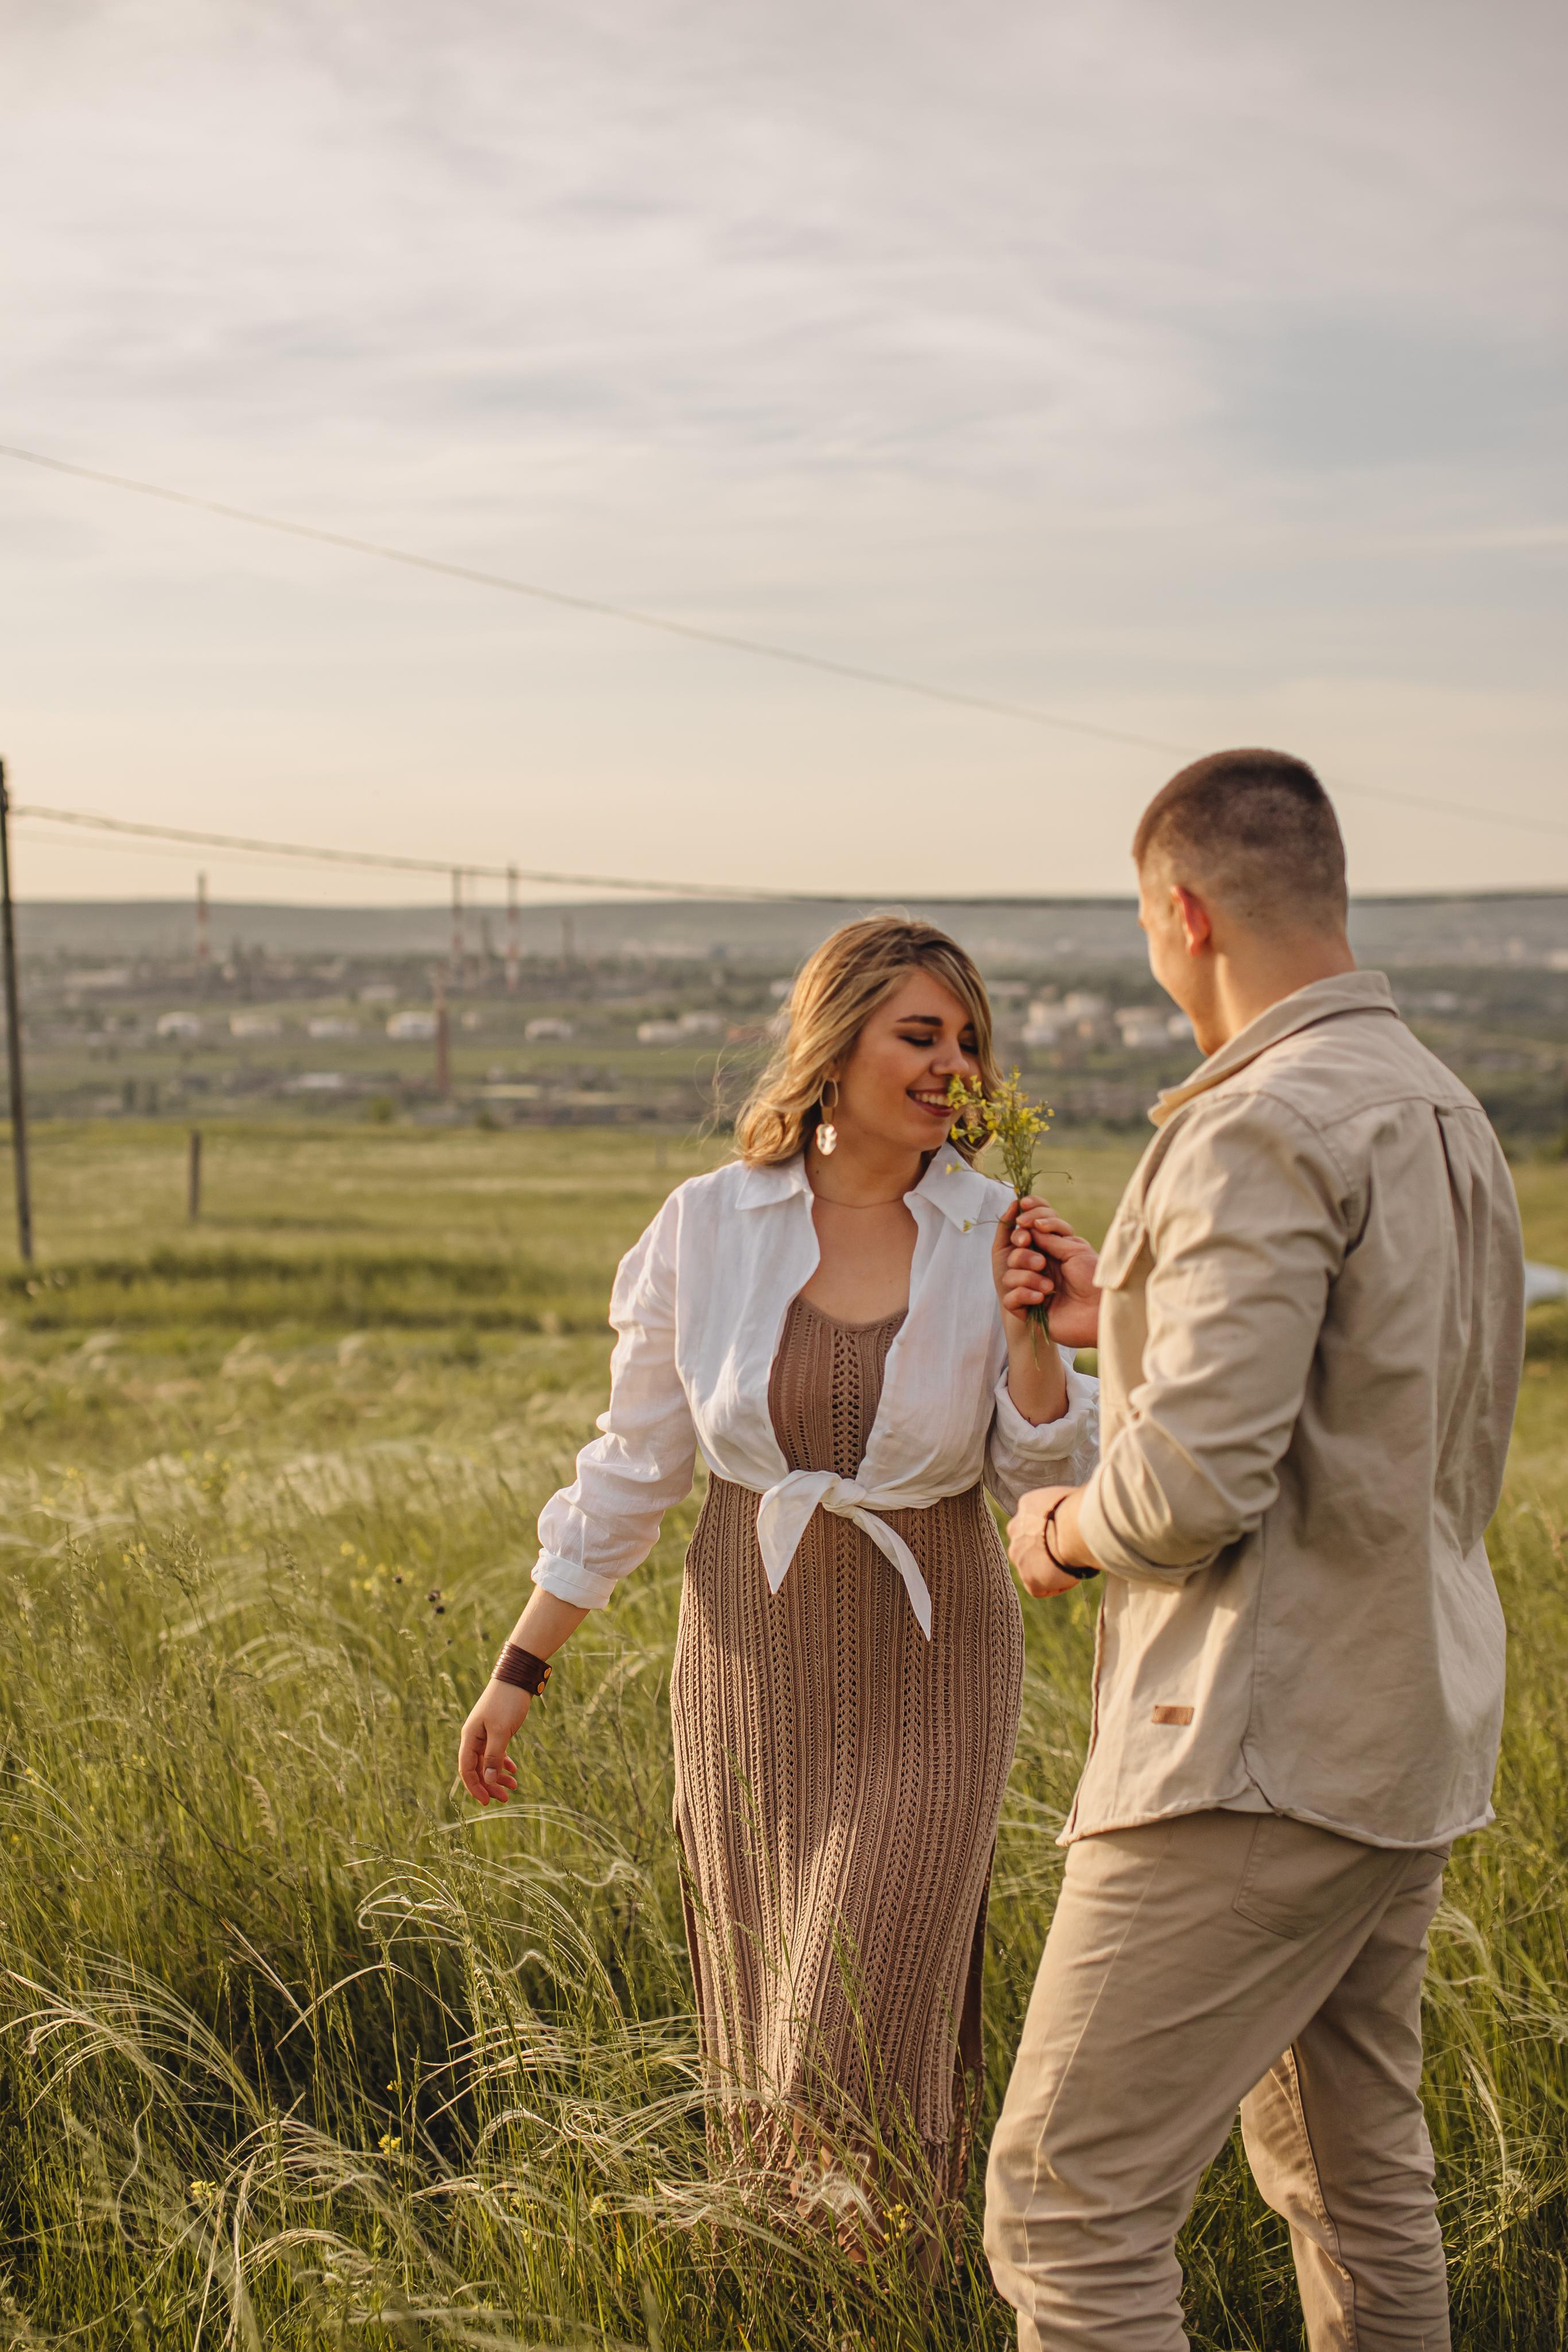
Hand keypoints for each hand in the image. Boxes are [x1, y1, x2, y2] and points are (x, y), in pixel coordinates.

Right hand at [456, 1679, 530, 1804]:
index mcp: (470, 1737)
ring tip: (514, 1787)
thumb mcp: (500, 1731)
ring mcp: (484, 1733)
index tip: (486, 1802)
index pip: (467, 1769)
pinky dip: (503, 1762)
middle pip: (477, 1768)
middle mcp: (474, 1737)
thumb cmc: (507, 1702)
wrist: (517, 1678)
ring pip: (488, 1762)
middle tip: (505, 1798)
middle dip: (489, 1785)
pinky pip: (496, 1752)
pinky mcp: (496, 1730)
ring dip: (498, 1776)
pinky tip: (513, 1770)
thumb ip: (494, 1756)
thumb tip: (489, 1780)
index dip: (475, 1787)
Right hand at [994, 1198, 1099, 1349]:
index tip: (1023, 1215)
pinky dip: (1024, 1295)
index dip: (1023, 1222)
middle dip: (1023, 1255)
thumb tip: (1030, 1226)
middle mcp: (1038, 1269)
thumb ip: (1050, 1237)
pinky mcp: (1028, 1310)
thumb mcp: (1074, 1249)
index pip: (1026, 1234)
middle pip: (1013, 1254)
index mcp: (1049, 1252)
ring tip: (1049, 1287)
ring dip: (1028, 1278)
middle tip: (1041, 1262)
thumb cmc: (1093, 1278)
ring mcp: (1031, 1289)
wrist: (1101, 1311)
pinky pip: (1010, 1299)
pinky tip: (1042, 1298)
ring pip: (1009, 1276)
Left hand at [1009, 1484, 1088, 1598]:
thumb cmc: (1081, 1508)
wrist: (1075, 1529)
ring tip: (1070, 1566)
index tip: (1066, 1533)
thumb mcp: (1071, 1496)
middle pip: (1027, 1541)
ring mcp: (1019, 1555)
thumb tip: (1085, 1503)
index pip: (1034, 1519)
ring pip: (1031, 1565)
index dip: (1051, 1528)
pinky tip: (1072, 1577)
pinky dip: (1056, 1585)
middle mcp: (1016, 1529)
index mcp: (1027, 1505)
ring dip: (1047, 1567)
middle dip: (1043, 1548)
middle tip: (1067, 1551)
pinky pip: (1040, 1587)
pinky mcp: (1029, 1579)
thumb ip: (1070, 1503)